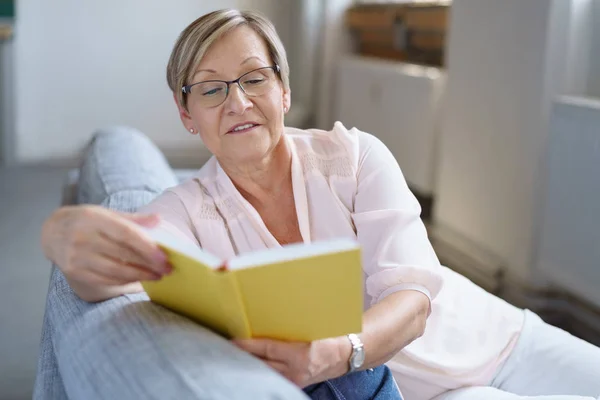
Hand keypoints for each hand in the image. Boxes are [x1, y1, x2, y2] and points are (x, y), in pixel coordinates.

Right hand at [41, 205, 171, 292]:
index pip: (126, 234)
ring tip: (156, 276)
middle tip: (167, 269)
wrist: (53, 231)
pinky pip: (104, 280)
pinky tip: (138, 281)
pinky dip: (124, 282)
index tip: (164, 257)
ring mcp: (77, 256)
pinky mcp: (74, 271)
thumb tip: (159, 219)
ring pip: (115, 271)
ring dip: (139, 276)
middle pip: (123, 254)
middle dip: (148, 264)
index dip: (147, 247)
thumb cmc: (88, 221)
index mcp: (95, 219)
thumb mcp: (108, 213)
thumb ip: (134, 219)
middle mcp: (84, 238)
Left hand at [232, 337, 350, 387]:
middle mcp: (295, 370)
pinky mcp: (293, 384)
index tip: (233, 339)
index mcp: (300, 354)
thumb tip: (266, 316)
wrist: (345, 355)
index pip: (267, 348)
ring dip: (249, 362)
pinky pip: (271, 376)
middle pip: (262, 363)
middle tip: (226, 344)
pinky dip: (259, 369)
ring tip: (234, 353)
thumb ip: (290, 327)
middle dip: (244, 355)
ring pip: (264, 372)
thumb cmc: (329, 337)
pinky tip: (250, 362)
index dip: (248, 344)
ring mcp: (294, 380)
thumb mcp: (312, 328)